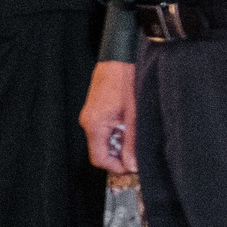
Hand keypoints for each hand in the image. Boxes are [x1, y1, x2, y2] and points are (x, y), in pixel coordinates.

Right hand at [80, 60, 139, 174]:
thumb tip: (132, 165)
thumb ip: (132, 143)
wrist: (118, 59)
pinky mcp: (94, 110)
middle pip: (100, 151)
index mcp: (95, 125)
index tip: (133, 166)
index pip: (99, 159)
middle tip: (138, 150)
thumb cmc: (125, 82)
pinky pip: (103, 130)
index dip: (116, 167)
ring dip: (119, 143)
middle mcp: (88, 122)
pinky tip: (129, 124)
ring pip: (103, 140)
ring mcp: (90, 115)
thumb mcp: (134, 116)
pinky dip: (116, 132)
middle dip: (119, 155)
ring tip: (135, 133)